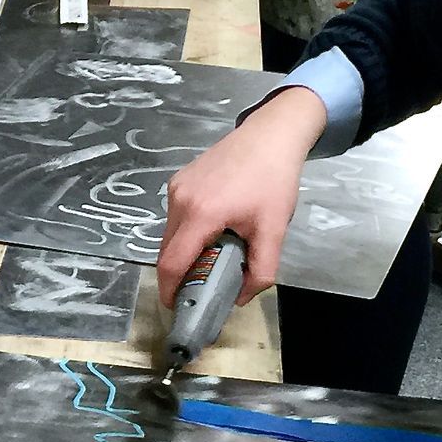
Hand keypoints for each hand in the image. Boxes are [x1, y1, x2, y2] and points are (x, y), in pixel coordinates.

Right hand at [155, 88, 328, 307]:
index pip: (172, 262)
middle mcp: (180, 200)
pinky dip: (186, 232)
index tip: (175, 307)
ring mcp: (176, 188)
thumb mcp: (274, 230)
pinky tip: (211, 231)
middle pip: (167, 250)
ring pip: (170, 234)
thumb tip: (241, 298)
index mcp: (201, 214)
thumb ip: (261, 269)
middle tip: (198, 288)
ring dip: (184, 252)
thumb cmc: (274, 180)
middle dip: (178, 274)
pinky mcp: (179, 180)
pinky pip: (175, 217)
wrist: (270, 135)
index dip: (169, 290)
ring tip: (210, 258)